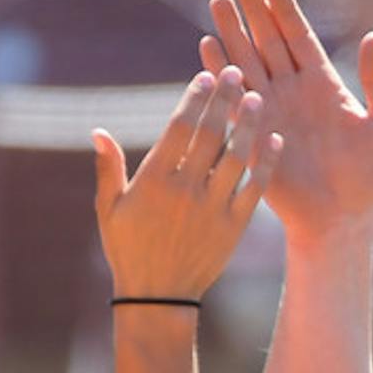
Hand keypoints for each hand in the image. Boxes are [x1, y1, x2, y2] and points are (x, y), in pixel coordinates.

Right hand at [93, 67, 281, 302]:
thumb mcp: (109, 209)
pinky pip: (254, 188)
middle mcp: (185, 190)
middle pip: (211, 135)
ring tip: (258, 99)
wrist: (159, 297)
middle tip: (238, 74)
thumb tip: (97, 131)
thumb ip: (108, 168)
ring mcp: (212, 208)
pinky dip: (266, 163)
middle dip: (225, 101)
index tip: (206, 77)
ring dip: (249, 125)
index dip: (194, 100)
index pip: (179, 129)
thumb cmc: (128, 249)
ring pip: (236, 157)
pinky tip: (275, 140)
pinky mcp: (234, 227)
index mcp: (154, 181)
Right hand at [201, 0, 372, 244]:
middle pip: (269, 41)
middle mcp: (293, 91)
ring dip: (232, 33)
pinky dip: (221, 74)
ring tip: (217, 2)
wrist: (341, 218)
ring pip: (248, 62)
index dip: (288, 13)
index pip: (301, 39)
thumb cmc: (369, 175)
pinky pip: (234, 99)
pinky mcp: (252, 134)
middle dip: (254, 10)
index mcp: (324, 85)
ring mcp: (270, 111)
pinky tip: (208, 48)